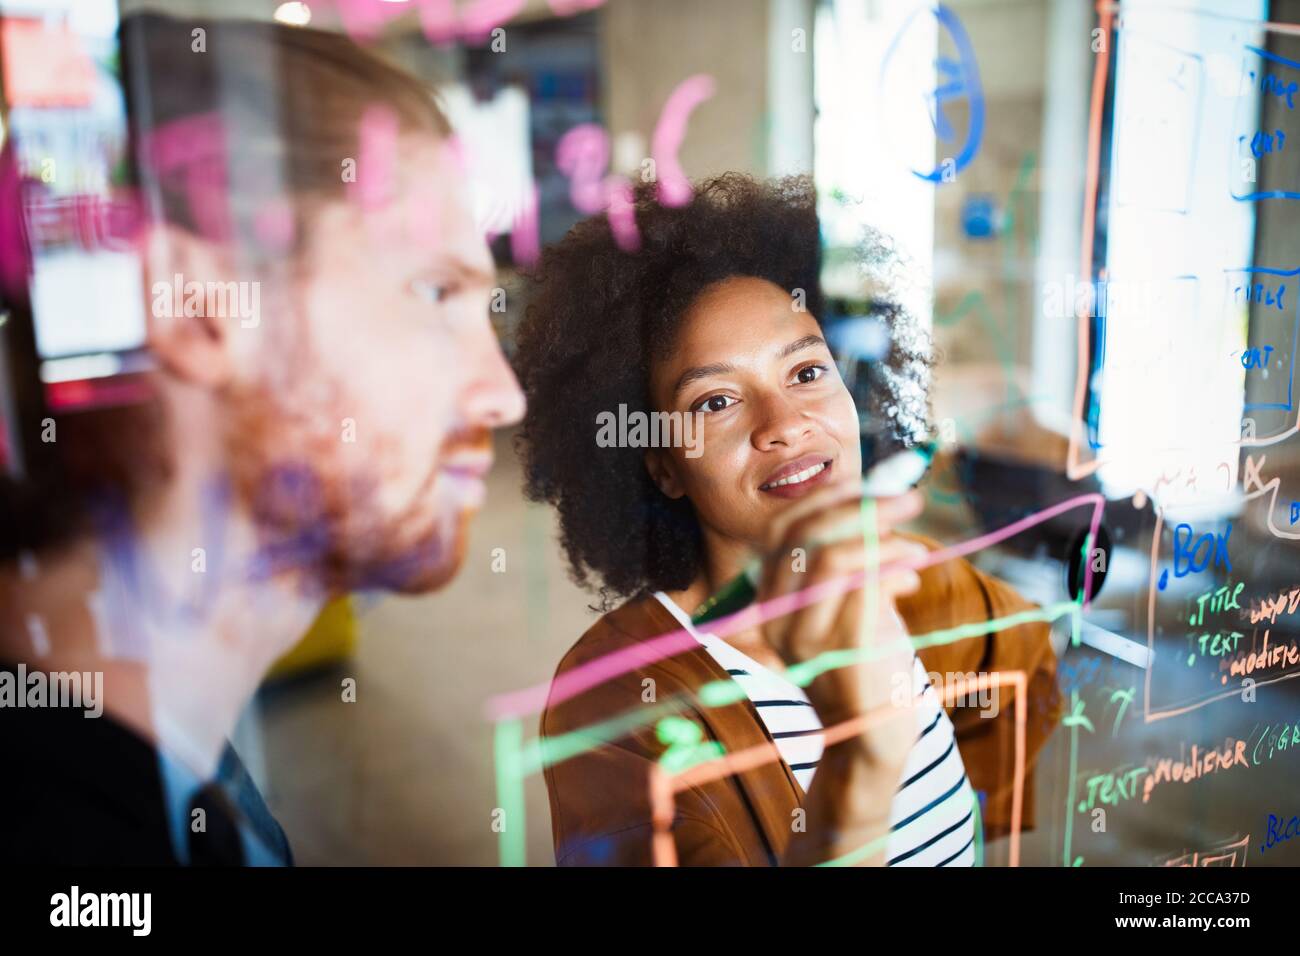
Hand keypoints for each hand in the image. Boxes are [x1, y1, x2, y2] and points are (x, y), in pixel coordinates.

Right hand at [756, 483, 926, 778]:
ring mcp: (803, 636)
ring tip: (917, 551)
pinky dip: (895, 570)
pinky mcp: (839, 653)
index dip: (828, 496)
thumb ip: (852, 555)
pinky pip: (865, 590)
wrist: (870, 733)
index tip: (871, 482)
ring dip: (886, 541)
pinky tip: (913, 576)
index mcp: (769, 595)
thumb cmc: (864, 659)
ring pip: (835, 558)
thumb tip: (878, 497)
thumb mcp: (849, 599)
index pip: (785, 527)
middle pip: (809, 535)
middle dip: (865, 507)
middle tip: (910, 499)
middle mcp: (775, 614)